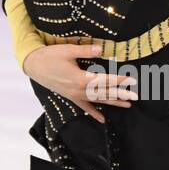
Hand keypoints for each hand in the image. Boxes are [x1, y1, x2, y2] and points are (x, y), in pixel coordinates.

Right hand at [21, 43, 136, 124]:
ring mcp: (75, 95)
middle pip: (104, 93)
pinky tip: (103, 120)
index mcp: (80, 78)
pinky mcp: (71, 97)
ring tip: (127, 105)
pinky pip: (84, 107)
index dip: (119, 80)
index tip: (132, 80)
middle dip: (121, 94)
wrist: (33, 66)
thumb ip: (86, 50)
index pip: (104, 80)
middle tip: (135, 97)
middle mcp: (79, 90)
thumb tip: (102, 49)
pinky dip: (94, 113)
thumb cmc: (50, 56)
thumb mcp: (67, 50)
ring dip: (113, 102)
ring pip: (98, 100)